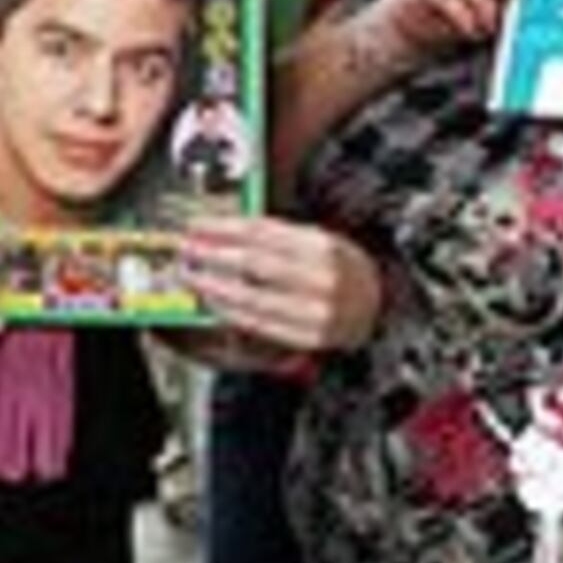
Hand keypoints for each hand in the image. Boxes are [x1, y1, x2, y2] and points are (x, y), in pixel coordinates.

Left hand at [178, 217, 381, 357]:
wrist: (377, 308)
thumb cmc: (341, 270)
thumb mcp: (317, 240)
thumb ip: (276, 237)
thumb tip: (224, 233)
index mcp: (322, 245)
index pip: (261, 232)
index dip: (222, 228)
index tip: (196, 226)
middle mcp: (320, 277)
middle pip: (253, 263)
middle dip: (212, 256)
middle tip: (185, 252)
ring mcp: (315, 310)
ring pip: (252, 297)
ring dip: (214, 288)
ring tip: (192, 279)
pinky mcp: (308, 336)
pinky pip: (260, 324)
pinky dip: (230, 313)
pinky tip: (213, 305)